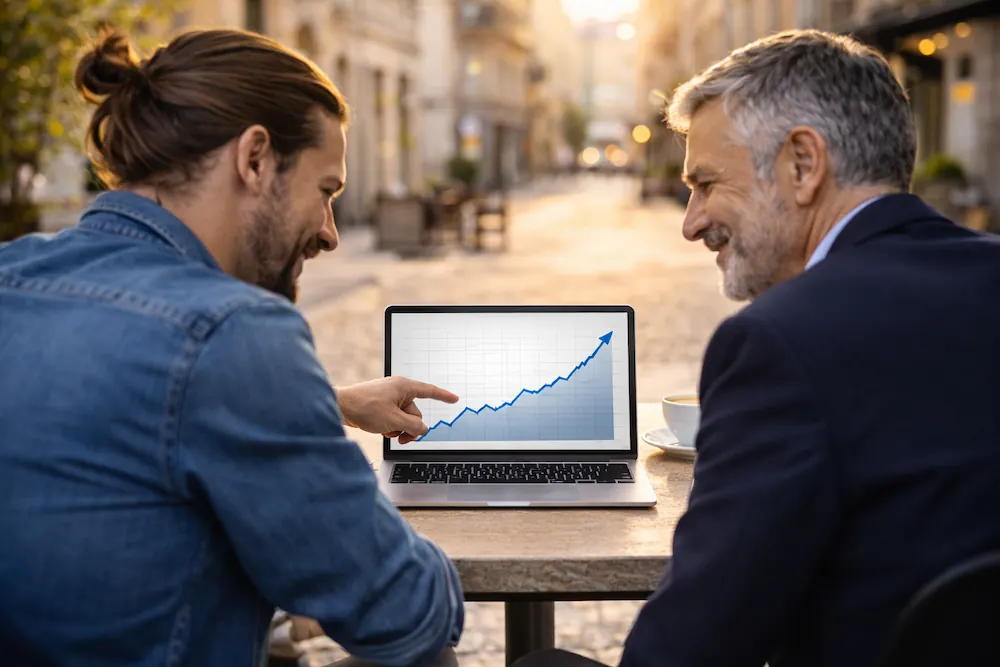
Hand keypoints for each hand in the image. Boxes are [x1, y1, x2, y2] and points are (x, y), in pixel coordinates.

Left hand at [336, 376, 459, 443]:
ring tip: (387, 432)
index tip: (455, 399)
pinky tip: (381, 430)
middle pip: (415, 413)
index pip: (430, 391)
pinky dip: (390, 426)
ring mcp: (389, 397)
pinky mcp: (381, 405)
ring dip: (399, 428)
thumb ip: (413, 427)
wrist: (340, 406)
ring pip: (404, 418)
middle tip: (399, 436)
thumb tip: (422, 430)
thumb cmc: (365, 407)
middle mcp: (398, 390)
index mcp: (404, 387)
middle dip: (409, 427)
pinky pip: (393, 418)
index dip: (444, 396)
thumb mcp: (394, 420)